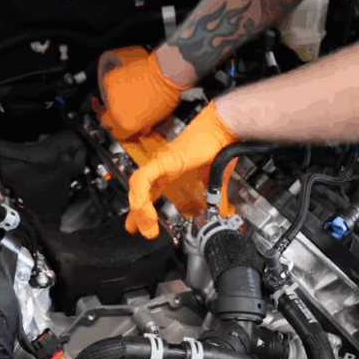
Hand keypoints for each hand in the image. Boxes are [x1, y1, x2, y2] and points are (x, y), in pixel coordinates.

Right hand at [96, 46, 186, 140]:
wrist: (166, 74)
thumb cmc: (167, 95)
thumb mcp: (157, 119)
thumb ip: (143, 125)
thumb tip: (141, 126)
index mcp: (127, 126)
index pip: (118, 135)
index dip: (122, 130)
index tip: (125, 125)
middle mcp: (116, 113)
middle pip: (106, 120)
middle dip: (114, 116)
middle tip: (124, 109)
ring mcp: (111, 96)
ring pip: (108, 101)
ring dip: (117, 99)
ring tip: (131, 92)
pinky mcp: (109, 80)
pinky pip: (109, 85)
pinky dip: (116, 84)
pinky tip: (127, 82)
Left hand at [125, 102, 239, 238]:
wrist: (223, 128)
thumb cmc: (219, 145)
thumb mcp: (215, 179)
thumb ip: (215, 196)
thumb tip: (221, 210)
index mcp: (172, 170)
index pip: (151, 191)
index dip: (144, 208)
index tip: (141, 224)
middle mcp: (163, 167)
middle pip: (139, 191)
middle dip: (135, 213)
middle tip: (137, 230)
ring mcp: (161, 162)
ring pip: (137, 186)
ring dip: (138, 208)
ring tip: (144, 226)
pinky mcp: (164, 160)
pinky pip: (143, 178)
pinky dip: (140, 195)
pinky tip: (143, 209)